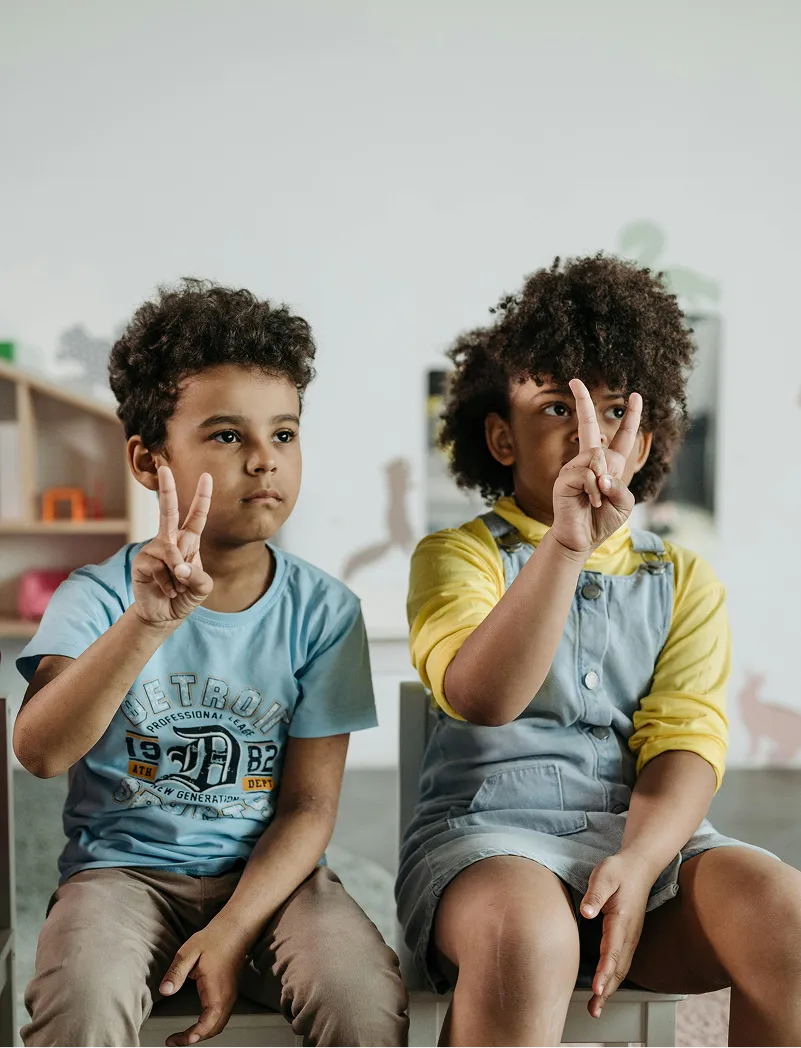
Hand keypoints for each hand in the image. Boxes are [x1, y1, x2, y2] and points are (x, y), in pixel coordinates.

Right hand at [132, 466, 213, 627]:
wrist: (164, 615)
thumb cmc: (185, 596)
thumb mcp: (202, 587)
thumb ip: (198, 576)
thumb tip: (179, 566)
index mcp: (189, 541)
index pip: (197, 516)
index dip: (202, 497)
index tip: (207, 476)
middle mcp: (170, 540)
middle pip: (167, 511)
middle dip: (167, 489)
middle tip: (164, 468)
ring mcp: (154, 549)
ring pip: (172, 554)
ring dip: (179, 577)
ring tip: (176, 588)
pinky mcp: (141, 562)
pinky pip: (160, 569)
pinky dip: (167, 584)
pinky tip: (165, 590)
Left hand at [160, 921, 248, 1045]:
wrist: (235, 928)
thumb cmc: (214, 938)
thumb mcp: (189, 952)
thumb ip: (176, 973)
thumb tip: (165, 991)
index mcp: (216, 989)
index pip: (208, 1023)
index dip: (193, 1036)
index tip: (177, 1040)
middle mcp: (227, 996)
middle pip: (214, 1029)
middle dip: (195, 1039)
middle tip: (175, 1040)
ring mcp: (230, 994)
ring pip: (219, 1024)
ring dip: (203, 1033)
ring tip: (184, 1035)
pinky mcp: (230, 991)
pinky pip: (221, 1015)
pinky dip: (209, 1025)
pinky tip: (198, 1022)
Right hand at [550, 379, 642, 556]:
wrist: (582, 538)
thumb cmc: (602, 521)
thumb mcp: (623, 503)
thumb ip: (620, 486)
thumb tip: (600, 473)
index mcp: (610, 465)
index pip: (622, 436)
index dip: (631, 416)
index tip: (635, 396)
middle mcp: (590, 461)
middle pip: (588, 425)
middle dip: (582, 401)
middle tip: (574, 380)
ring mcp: (575, 467)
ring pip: (596, 456)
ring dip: (604, 481)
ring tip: (598, 500)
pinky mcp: (565, 478)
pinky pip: (587, 473)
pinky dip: (594, 490)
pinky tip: (589, 502)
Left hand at [580, 850, 654, 1017]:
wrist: (640, 866)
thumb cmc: (619, 870)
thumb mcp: (605, 874)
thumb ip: (595, 894)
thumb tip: (587, 912)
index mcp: (622, 919)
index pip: (613, 950)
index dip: (604, 972)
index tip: (597, 988)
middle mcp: (629, 932)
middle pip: (619, 967)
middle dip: (607, 990)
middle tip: (595, 1009)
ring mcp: (631, 936)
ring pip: (622, 968)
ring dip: (611, 988)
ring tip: (597, 1007)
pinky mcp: (629, 936)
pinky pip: (622, 962)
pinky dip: (614, 978)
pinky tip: (606, 987)